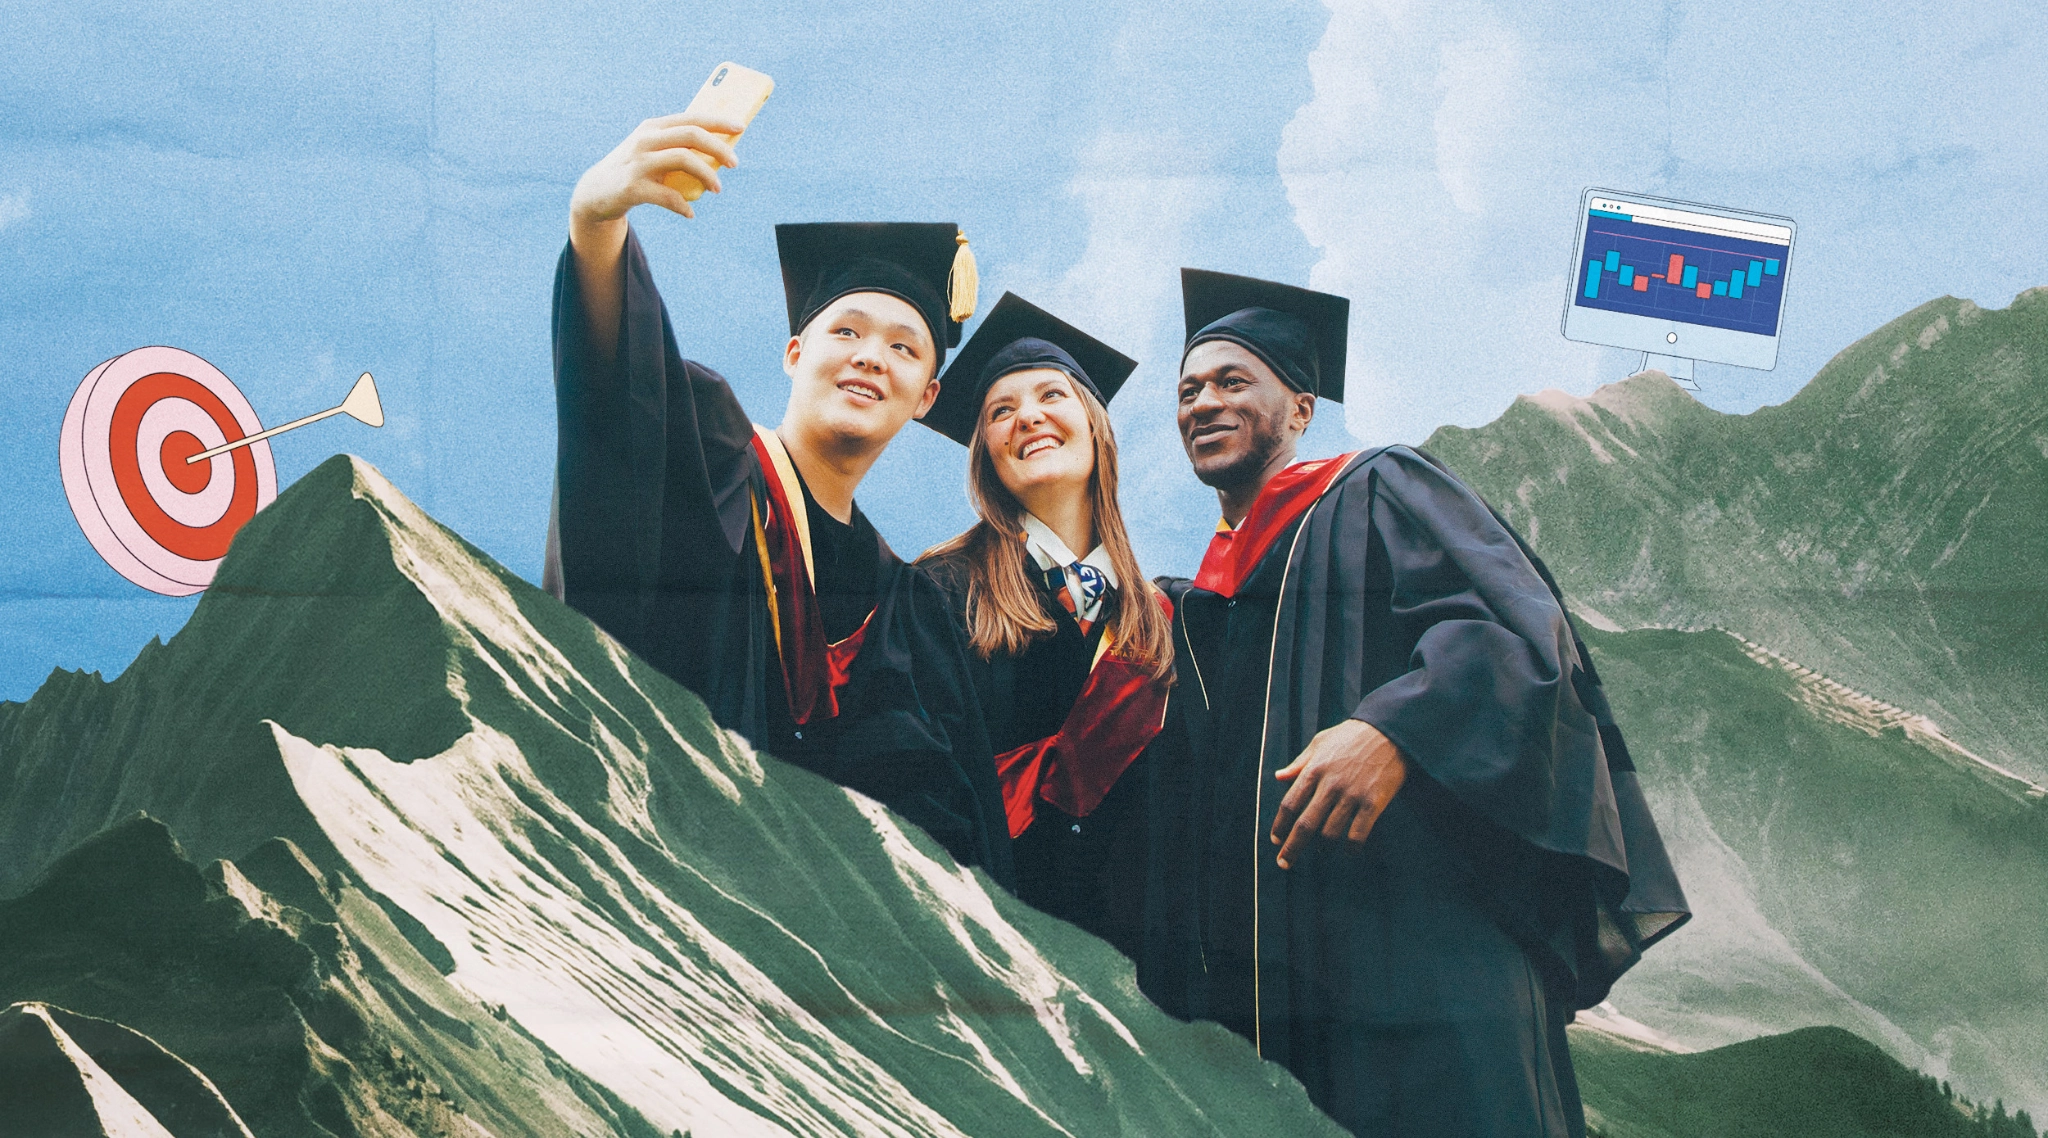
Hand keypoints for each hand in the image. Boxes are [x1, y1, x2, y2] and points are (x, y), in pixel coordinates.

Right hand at [570, 111, 742, 233]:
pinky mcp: (632, 187)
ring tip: (717, 189)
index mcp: (653, 128)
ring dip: (707, 175)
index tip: (740, 127)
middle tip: (734, 163)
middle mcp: (645, 140)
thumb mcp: (653, 152)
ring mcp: (638, 162)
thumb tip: (720, 153)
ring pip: (683, 159)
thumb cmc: (635, 171)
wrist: (596, 193)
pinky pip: (668, 196)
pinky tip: (689, 213)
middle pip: (691, 135)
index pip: (691, 118)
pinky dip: (683, 206)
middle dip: (718, 147)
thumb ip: (679, 147)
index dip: (718, 122)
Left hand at [1270, 719, 1407, 869]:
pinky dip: (1351, 848)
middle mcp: (1330, 785)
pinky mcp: (1373, 802)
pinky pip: (1358, 834)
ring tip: (1321, 852)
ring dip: (1322, 849)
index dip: (1280, 826)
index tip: (1275, 840)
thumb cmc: (1352, 736)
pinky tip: (1349, 852)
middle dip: (1292, 848)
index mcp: (1314, 770)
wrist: (1390, 730)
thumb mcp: (1321, 742)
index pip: (1289, 804)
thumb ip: (1300, 763)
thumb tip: (1279, 777)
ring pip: (1330, 833)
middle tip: (1283, 864)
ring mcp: (1352, 795)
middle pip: (1305, 825)